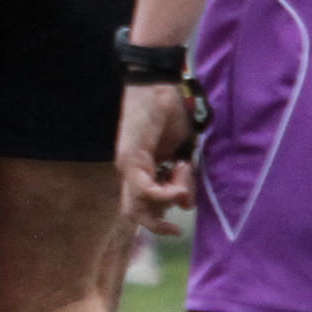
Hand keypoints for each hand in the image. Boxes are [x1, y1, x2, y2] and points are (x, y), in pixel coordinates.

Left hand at [115, 80, 198, 236]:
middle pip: (136, 214)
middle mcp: (130, 173)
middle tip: (176, 226)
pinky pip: (143, 191)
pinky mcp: (130, 159)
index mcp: (143, 172)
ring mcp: (127, 167)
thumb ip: (183, 179)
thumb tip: (185, 205)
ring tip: (184, 172)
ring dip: (171, 198)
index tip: (182, 216)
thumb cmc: (174, 113)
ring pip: (141, 206)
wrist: (161, 85)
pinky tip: (178, 186)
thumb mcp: (185, 153)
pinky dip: (164, 195)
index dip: (161, 220)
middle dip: (159, 224)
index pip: (143, 207)